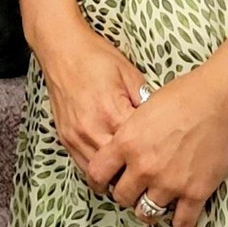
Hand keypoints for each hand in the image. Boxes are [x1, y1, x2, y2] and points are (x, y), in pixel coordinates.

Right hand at [32, 20, 145, 194]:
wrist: (61, 49)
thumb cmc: (96, 57)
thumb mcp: (129, 74)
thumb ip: (145, 102)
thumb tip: (160, 123)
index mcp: (112, 112)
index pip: (138, 148)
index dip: (154, 155)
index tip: (166, 158)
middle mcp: (91, 129)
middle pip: (119, 168)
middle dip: (137, 173)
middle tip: (154, 175)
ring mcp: (76, 136)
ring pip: (100, 174)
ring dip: (117, 177)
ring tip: (135, 177)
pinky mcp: (65, 138)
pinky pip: (83, 166)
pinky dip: (99, 172)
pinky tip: (112, 169)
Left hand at [84, 64, 227, 226]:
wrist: (220, 100)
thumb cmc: (185, 95)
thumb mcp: (143, 108)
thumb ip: (131, 132)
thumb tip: (125, 144)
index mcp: (126, 142)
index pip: (97, 173)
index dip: (98, 182)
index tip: (103, 184)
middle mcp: (143, 166)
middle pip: (122, 197)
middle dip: (126, 195)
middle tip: (135, 190)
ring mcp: (169, 182)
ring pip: (147, 213)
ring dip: (149, 210)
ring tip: (155, 202)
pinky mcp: (195, 192)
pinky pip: (182, 223)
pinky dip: (180, 225)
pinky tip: (180, 219)